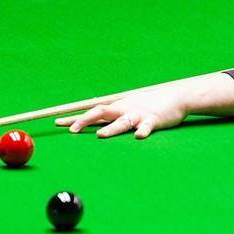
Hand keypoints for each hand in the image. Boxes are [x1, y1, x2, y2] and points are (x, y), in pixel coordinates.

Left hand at [56, 87, 188, 138]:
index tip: (56, 123)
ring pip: (122, 121)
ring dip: (111, 128)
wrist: (176, 97)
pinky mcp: (154, 120)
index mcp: (117, 108)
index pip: (91, 112)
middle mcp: (124, 109)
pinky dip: (143, 130)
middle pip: (101, 113)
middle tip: (71, 131)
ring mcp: (139, 114)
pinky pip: (148, 126)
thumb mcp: (128, 109)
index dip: (74, 118)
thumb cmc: (150, 105)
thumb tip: (95, 127)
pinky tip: (139, 136)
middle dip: (85, 121)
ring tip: (100, 135)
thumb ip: (113, 118)